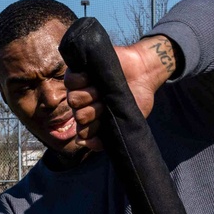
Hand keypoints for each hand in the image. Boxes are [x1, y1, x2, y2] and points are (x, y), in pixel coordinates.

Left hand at [65, 35, 177, 150]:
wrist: (144, 72)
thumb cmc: (137, 98)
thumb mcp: (128, 122)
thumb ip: (106, 139)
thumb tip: (78, 141)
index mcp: (94, 121)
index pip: (83, 133)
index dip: (95, 128)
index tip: (108, 120)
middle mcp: (85, 106)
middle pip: (78, 116)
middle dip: (94, 111)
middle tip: (107, 102)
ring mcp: (80, 89)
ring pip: (73, 100)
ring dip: (89, 96)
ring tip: (101, 90)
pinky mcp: (78, 72)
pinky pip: (69, 81)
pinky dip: (80, 81)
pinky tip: (91, 78)